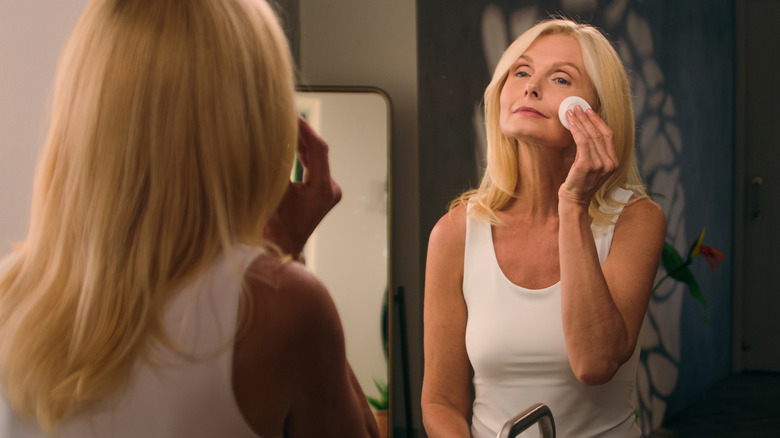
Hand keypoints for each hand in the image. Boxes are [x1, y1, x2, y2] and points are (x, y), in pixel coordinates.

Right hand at [265, 117, 341, 256]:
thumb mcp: (271, 190)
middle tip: (285, 113)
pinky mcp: (321, 191)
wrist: (279, 249)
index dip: (305, 129)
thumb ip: (274, 164)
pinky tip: (288, 140)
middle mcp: (330, 189)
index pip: (318, 149)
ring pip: (315, 158)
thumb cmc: (272, 227)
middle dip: (301, 133)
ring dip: (299, 142)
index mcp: (323, 189)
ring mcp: (328, 191)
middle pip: (317, 152)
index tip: (292, 114)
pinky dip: (300, 153)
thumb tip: (267, 137)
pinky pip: (312, 166)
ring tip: (285, 122)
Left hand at [559, 106, 617, 206]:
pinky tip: (571, 123)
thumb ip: (593, 151)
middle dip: (588, 118)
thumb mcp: (591, 166)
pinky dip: (577, 130)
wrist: (574, 201)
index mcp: (614, 162)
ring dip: (580, 121)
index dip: (599, 121)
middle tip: (578, 107)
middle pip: (600, 133)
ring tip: (571, 112)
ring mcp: (600, 164)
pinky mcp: (587, 165)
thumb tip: (585, 130)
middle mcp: (610, 162)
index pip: (608, 135)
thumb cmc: (579, 183)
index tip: (589, 110)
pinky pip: (583, 142)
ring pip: (591, 136)